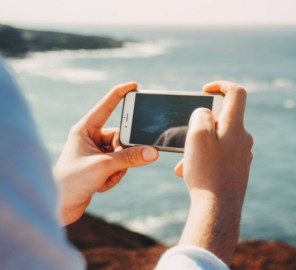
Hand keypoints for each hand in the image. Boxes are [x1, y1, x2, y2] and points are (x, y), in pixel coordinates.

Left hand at [53, 82, 158, 224]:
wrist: (59, 207)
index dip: (120, 94)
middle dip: (123, 153)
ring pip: (122, 154)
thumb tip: (153, 152)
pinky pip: (119, 166)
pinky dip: (114, 177)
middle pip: (121, 137)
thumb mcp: (104, 167)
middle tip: (116, 164)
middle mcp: (90, 138)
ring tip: (104, 179)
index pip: (106, 106)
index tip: (135, 86)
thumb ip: (130, 158)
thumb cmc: (72, 182)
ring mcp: (95, 153)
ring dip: (119, 169)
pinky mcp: (99, 166)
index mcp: (84, 129)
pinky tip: (101, 186)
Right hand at [175, 81, 252, 263]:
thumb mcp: (197, 135)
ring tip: (184, 163)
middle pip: (223, 118)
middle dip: (200, 125)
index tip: (204, 90)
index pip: (236, 93)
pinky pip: (219, 157)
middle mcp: (243, 138)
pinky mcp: (237, 169)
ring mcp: (242, 155)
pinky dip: (204, 160)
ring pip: (217, 140)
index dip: (221, 85)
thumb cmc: (207, 171)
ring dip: (198, 146)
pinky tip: (189, 173)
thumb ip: (201, 115)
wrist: (218, 209)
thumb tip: (206, 113)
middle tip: (186, 138)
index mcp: (236, 126)